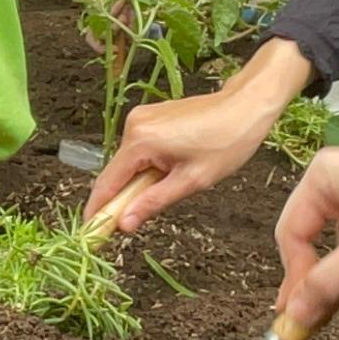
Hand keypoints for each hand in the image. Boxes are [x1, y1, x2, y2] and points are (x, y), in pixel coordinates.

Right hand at [86, 41, 308, 230]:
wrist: (247, 106)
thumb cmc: (227, 142)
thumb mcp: (191, 181)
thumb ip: (152, 202)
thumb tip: (124, 223)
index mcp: (140, 140)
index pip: (107, 183)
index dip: (98, 211)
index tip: (91, 233)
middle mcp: (133, 125)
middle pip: (117, 173)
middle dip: (124, 198)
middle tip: (139, 221)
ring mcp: (140, 118)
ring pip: (129, 163)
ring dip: (140, 181)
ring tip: (175, 183)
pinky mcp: (149, 116)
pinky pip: (139, 150)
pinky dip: (148, 166)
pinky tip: (174, 168)